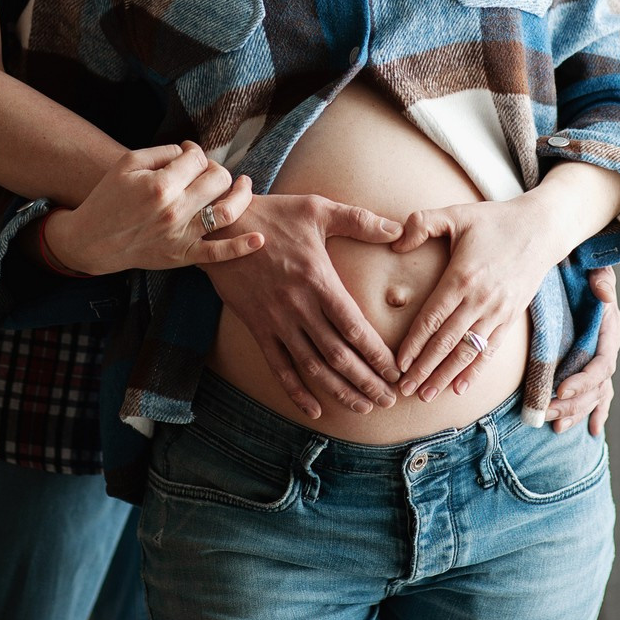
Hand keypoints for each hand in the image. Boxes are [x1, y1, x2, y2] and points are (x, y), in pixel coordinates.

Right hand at [44, 142, 261, 274]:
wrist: (93, 240)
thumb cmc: (108, 197)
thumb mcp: (128, 163)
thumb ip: (162, 152)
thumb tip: (190, 152)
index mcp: (160, 185)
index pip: (198, 159)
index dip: (195, 152)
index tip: (187, 155)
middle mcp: (175, 211)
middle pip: (218, 179)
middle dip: (216, 169)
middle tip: (205, 171)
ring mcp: (181, 236)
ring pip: (227, 211)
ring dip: (241, 195)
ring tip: (244, 185)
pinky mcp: (183, 256)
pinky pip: (218, 254)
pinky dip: (241, 247)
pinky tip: (259, 239)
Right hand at [204, 192, 404, 419]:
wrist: (221, 227)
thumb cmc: (274, 215)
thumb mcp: (318, 209)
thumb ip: (359, 221)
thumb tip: (398, 228)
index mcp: (318, 280)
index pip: (353, 327)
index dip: (376, 354)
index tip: (395, 372)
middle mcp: (299, 307)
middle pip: (338, 355)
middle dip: (366, 381)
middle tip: (389, 399)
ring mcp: (276, 321)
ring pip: (312, 367)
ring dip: (339, 391)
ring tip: (363, 407)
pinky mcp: (258, 328)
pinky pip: (278, 367)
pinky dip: (296, 391)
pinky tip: (314, 410)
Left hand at [392, 194, 559, 400]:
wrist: (541, 229)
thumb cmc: (494, 220)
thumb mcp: (456, 214)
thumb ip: (421, 223)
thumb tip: (394, 243)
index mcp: (462, 277)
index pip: (432, 319)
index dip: (413, 344)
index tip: (398, 363)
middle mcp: (480, 300)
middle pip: (446, 342)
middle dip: (423, 368)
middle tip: (404, 389)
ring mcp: (498, 311)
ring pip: (467, 352)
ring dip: (445, 376)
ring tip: (426, 394)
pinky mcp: (511, 317)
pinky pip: (490, 350)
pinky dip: (474, 371)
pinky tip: (459, 387)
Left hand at [545, 266, 619, 435]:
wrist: (580, 266)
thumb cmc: (585, 267)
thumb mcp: (595, 267)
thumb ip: (602, 279)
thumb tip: (605, 294)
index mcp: (608, 329)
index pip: (602, 363)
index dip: (584, 380)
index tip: (561, 389)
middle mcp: (607, 347)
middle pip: (596, 386)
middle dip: (573, 402)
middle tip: (547, 411)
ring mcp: (600, 358)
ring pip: (593, 394)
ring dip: (575, 411)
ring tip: (553, 423)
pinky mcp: (591, 364)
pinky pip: (599, 394)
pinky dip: (596, 412)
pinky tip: (593, 430)